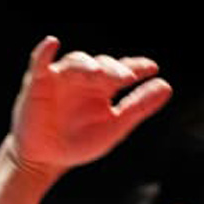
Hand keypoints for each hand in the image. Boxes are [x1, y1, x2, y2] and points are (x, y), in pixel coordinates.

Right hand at [7, 36, 171, 178]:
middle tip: (127, 77)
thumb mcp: (114, 126)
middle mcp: (84, 78)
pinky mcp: (37, 82)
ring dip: (86, 65)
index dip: (138, 66)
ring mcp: (60, 78)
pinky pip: (39, 62)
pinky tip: (52, 43)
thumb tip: (166, 86)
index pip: (123, 70)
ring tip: (97, 72)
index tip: (153, 68)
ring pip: (75, 62)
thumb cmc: (78, 142)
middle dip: (113, 69)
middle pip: (101, 65)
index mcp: (103, 87)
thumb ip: (139, 106)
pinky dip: (44, 52)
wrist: (45, 159)